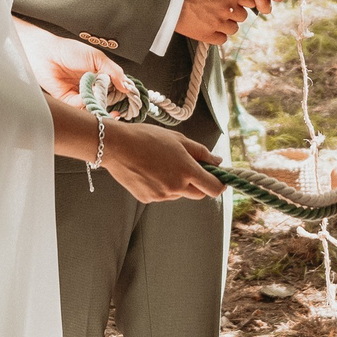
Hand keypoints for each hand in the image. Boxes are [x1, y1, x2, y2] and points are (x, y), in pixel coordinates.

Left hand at [16, 20, 125, 101]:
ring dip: (99, 105)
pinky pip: (81, 108)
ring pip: (94, 106)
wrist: (45, 53)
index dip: (122, 95)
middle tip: (118, 106)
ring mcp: (80, 94)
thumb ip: (114, 71)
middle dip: (112, 104)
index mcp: (99, 74)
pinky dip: (85, 104)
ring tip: (100, 99)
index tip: (129, 100)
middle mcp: (91, 86)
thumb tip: (127, 86)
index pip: (115, 89)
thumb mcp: (97, 57)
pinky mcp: (68, 101)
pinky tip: (86, 94)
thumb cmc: (68, 50)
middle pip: (106, 100)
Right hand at [105, 123, 222, 201]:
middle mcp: (176, 187)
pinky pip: (163, 195)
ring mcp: (161, 195)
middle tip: (187, 166)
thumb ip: (200, 152)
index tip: (219, 178)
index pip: (213, 188)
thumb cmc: (147, 137)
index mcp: (187, 170)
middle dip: (198, 183)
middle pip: (198, 194)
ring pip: (179, 193)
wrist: (116, 146)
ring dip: (178, 183)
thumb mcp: (178, 139)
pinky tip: (149, 171)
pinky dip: (162, 186)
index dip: (220, 184)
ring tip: (161, 164)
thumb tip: (218, 161)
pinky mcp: (148, 199)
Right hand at [176, 0, 256, 44]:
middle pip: (243, 15)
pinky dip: (218, 34)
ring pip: (234, 29)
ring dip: (227, 24)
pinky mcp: (207, 35)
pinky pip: (222, 39)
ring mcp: (217, 24)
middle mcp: (227, 9)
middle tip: (222, 7)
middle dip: (235, 12)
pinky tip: (209, 26)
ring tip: (214, 17)